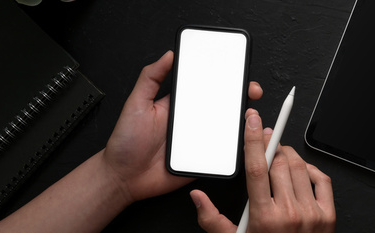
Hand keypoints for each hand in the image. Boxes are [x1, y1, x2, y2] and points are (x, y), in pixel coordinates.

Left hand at [102, 50, 263, 201]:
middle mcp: (192, 120)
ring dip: (241, 121)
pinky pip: (224, 152)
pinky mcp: (203, 159)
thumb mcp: (136, 103)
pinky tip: (241, 139)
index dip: (223, 78)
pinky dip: (235, 147)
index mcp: (179, 104)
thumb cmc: (126, 142)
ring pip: (228, 128)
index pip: (206, 86)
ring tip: (248, 115)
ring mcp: (199, 140)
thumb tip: (168, 55)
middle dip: (241, 96)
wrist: (124, 177)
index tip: (237, 70)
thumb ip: (151, 77)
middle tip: (250, 91)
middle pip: (223, 106)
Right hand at [190, 109, 335, 232]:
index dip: (254, 139)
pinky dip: (310, 168)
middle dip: (271, 146)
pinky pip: (321, 179)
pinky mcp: (328, 215)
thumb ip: (212, 219)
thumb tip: (196, 195)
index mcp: (264, 217)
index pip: (257, 167)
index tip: (253, 121)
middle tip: (265, 140)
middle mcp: (289, 213)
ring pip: (300, 167)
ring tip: (280, 156)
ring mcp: (311, 214)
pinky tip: (300, 171)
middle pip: (279, 163)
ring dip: (289, 155)